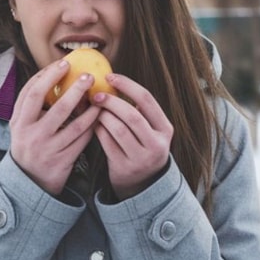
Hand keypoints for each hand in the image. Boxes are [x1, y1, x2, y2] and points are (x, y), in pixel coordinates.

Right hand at [9, 59, 100, 195]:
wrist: (28, 181)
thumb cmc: (29, 144)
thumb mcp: (21, 126)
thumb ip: (31, 105)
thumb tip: (51, 74)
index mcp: (19, 123)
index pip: (32, 93)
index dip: (48, 76)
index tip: (63, 63)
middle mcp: (31, 135)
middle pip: (57, 107)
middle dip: (75, 89)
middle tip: (88, 76)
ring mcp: (47, 149)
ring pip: (75, 125)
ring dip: (90, 108)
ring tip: (99, 95)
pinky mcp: (62, 161)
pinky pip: (81, 140)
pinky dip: (91, 126)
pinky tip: (98, 115)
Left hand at [92, 73, 172, 200]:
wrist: (143, 182)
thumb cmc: (142, 145)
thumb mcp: (150, 129)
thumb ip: (138, 110)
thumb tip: (111, 81)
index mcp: (165, 129)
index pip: (147, 99)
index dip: (127, 85)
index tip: (110, 77)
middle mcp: (157, 144)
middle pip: (131, 115)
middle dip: (111, 102)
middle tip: (96, 95)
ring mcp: (141, 158)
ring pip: (118, 129)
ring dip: (103, 116)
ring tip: (95, 110)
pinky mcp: (124, 168)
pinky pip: (107, 143)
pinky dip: (98, 130)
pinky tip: (94, 124)